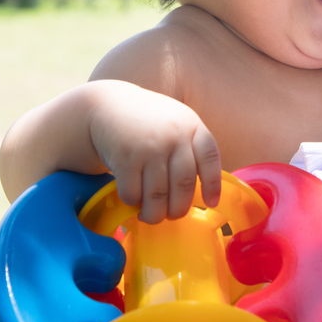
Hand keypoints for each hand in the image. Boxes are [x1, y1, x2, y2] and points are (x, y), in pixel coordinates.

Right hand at [87, 82, 221, 224]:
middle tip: (171, 215)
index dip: (213, 184)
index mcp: (191, 126)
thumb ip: (190, 149)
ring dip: (154, 214)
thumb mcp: (176, 123)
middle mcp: (174, 136)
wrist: (108, 105)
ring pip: (158, 196)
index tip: (211, 203)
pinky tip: (132, 198)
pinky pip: (133, 194)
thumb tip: (201, 192)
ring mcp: (150, 147)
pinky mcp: (125, 158)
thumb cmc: (148, 121)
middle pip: (184, 185)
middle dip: (178, 209)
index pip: (209, 158)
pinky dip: (133, 202)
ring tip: (150, 215)